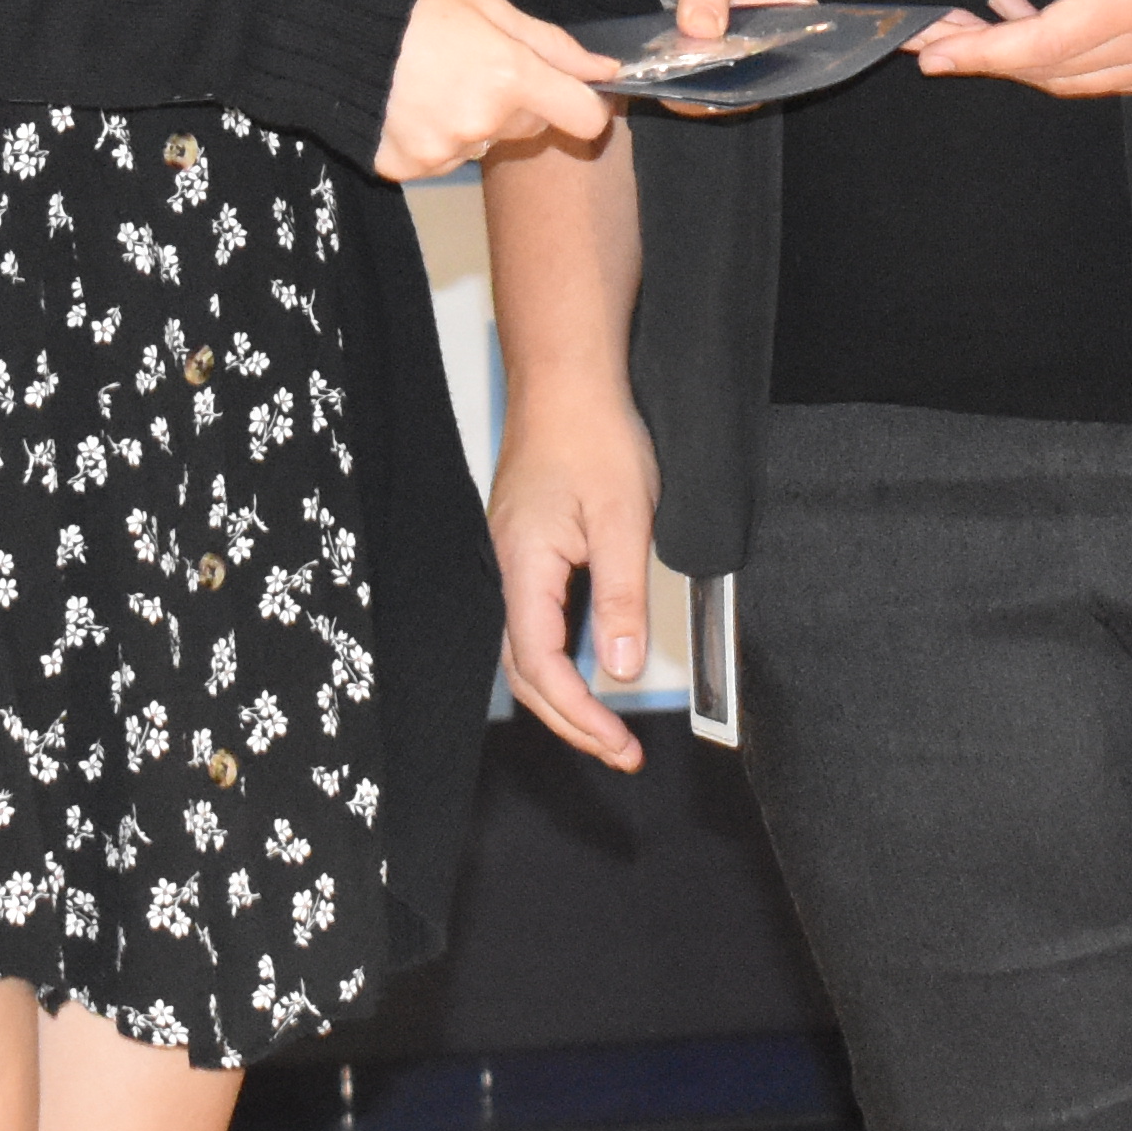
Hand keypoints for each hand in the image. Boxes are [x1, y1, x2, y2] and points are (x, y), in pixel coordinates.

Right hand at [378, 0, 619, 179]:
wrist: (331, 30)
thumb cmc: (414, 10)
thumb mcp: (490, 9)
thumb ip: (553, 46)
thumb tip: (603, 71)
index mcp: (508, 77)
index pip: (583, 119)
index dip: (583, 106)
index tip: (568, 92)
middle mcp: (480, 123)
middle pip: (530, 129)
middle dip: (516, 103)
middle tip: (474, 68)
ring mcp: (442, 151)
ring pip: (485, 144)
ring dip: (472, 122)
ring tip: (433, 84)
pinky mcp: (408, 169)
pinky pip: (442, 160)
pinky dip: (433, 138)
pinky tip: (409, 106)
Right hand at [486, 373, 661, 773]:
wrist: (567, 379)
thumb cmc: (591, 433)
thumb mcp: (624, 520)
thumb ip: (621, 599)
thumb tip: (620, 672)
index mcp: (524, 569)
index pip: (542, 668)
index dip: (581, 715)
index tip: (620, 743)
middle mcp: (507, 570)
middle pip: (526, 671)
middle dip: (571, 721)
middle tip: (620, 751)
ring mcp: (512, 560)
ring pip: (526, 649)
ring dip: (564, 694)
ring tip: (606, 725)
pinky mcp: (526, 548)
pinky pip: (533, 619)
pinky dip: (559, 658)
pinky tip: (589, 665)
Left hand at [909, 0, 1131, 98]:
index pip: (1037, 45)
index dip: (977, 52)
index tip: (927, 51)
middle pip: (1049, 72)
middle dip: (987, 54)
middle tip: (939, 31)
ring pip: (1076, 81)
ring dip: (1025, 56)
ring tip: (986, 14)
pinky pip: (1107, 77)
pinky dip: (1067, 58)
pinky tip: (1042, 18)